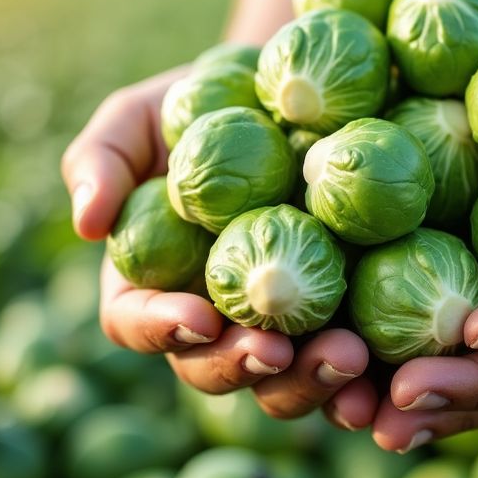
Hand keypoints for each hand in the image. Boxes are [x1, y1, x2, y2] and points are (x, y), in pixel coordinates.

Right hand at [60, 68, 377, 429]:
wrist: (299, 93)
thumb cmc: (205, 100)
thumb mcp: (143, 113)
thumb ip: (102, 157)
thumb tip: (85, 223)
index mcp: (154, 281)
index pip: (139, 322)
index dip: (162, 329)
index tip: (200, 317)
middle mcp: (215, 319)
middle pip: (214, 369)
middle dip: (245, 367)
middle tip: (280, 351)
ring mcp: (281, 328)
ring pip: (285, 383)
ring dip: (311, 382)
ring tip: (349, 358)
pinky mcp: (344, 321)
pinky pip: (352, 369)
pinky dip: (368, 384)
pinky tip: (392, 375)